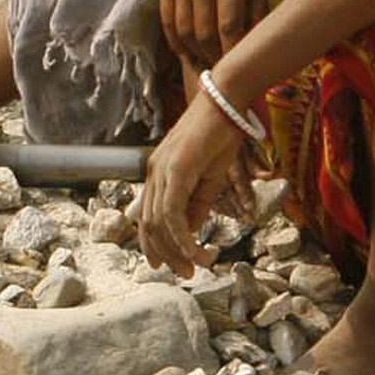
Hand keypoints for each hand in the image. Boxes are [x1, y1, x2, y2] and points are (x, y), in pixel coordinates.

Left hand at [137, 90, 249, 275]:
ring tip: (197, 266)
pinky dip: (182, 236)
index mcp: (157, 173)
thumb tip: (191, 233)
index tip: (166, 265)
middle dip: (166, 253)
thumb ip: (198, 205)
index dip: (153, 244)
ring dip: (177, 249)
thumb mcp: (210, 178)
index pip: (147, 215)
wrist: (227, 102)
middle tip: (187, 272)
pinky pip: (173, 210)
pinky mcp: (176, 168)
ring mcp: (162, 169)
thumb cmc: (220, 136)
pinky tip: (195, 250)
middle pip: (149, 223)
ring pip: (159, 221)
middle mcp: (153, 172)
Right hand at [159, 0, 268, 66]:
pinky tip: (186, 52)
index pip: (229, 26)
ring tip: (207, 65)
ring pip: (183, 30)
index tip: (240, 70)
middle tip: (223, 72)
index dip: (233, 53)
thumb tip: (257, 42)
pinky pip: (167, 19)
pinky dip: (176, 41)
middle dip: (214, 57)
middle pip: (204, 33)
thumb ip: (258, 7)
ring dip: (195, 53)